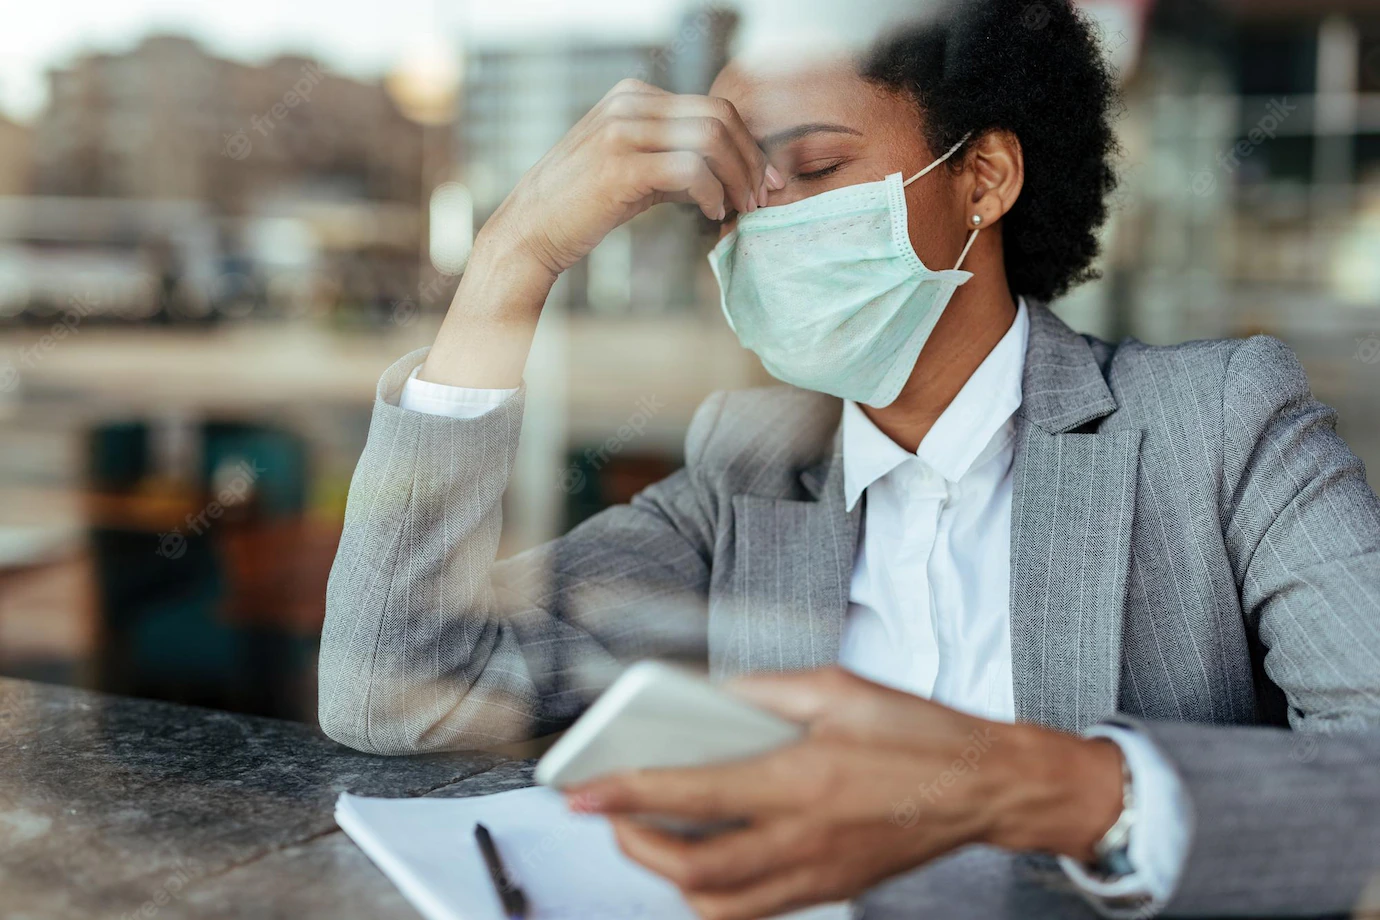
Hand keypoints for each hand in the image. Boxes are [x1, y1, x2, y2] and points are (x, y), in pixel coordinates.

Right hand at [486, 77, 783, 277]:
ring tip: (741, 208)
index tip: (762, 180)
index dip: (747, 144)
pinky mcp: (621, 165)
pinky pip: (690, 169)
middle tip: (763, 196)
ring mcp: (622, 130)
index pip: (712, 107)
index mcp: (632, 97)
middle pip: (720, 116)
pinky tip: (714, 213)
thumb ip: (674, 161)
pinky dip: (713, 191)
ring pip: (711, 138)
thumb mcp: (632, 171)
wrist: (530, 231)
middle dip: (751, 158)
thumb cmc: (581, 208)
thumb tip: (727, 172)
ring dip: (737, 176)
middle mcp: (628, 104)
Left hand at [566, 667, 1123, 919]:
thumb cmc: (916, 734)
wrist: (983, 787)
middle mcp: (803, 836)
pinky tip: (706, 856)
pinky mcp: (830, 889)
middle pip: (692, 870)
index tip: (582, 793)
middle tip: (613, 818)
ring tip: (652, 838)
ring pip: (718, 905)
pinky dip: (712, 893)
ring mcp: (816, 873)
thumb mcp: (838, 689)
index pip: (691, 794)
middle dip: (634, 848)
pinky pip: (754, 911)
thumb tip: (711, 695)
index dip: (626, 796)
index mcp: (801, 778)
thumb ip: (766, 691)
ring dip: (669, 878)